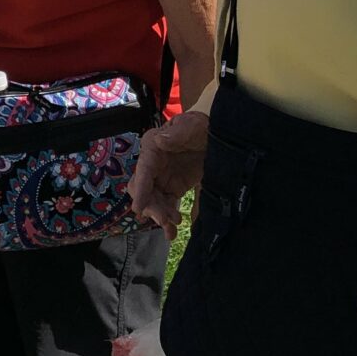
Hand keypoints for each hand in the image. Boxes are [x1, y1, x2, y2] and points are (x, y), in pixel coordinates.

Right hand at [126, 110, 208, 240]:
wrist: (217, 135)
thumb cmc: (201, 126)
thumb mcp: (192, 125)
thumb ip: (177, 132)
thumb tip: (160, 140)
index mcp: (152, 147)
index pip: (143, 170)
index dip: (141, 190)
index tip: (139, 208)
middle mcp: (152, 165)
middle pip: (143, 190)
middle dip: (151, 207)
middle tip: (165, 220)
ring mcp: (161, 178)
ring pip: (153, 202)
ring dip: (159, 216)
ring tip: (171, 229)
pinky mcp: (172, 188)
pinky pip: (165, 206)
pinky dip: (167, 219)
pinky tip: (173, 230)